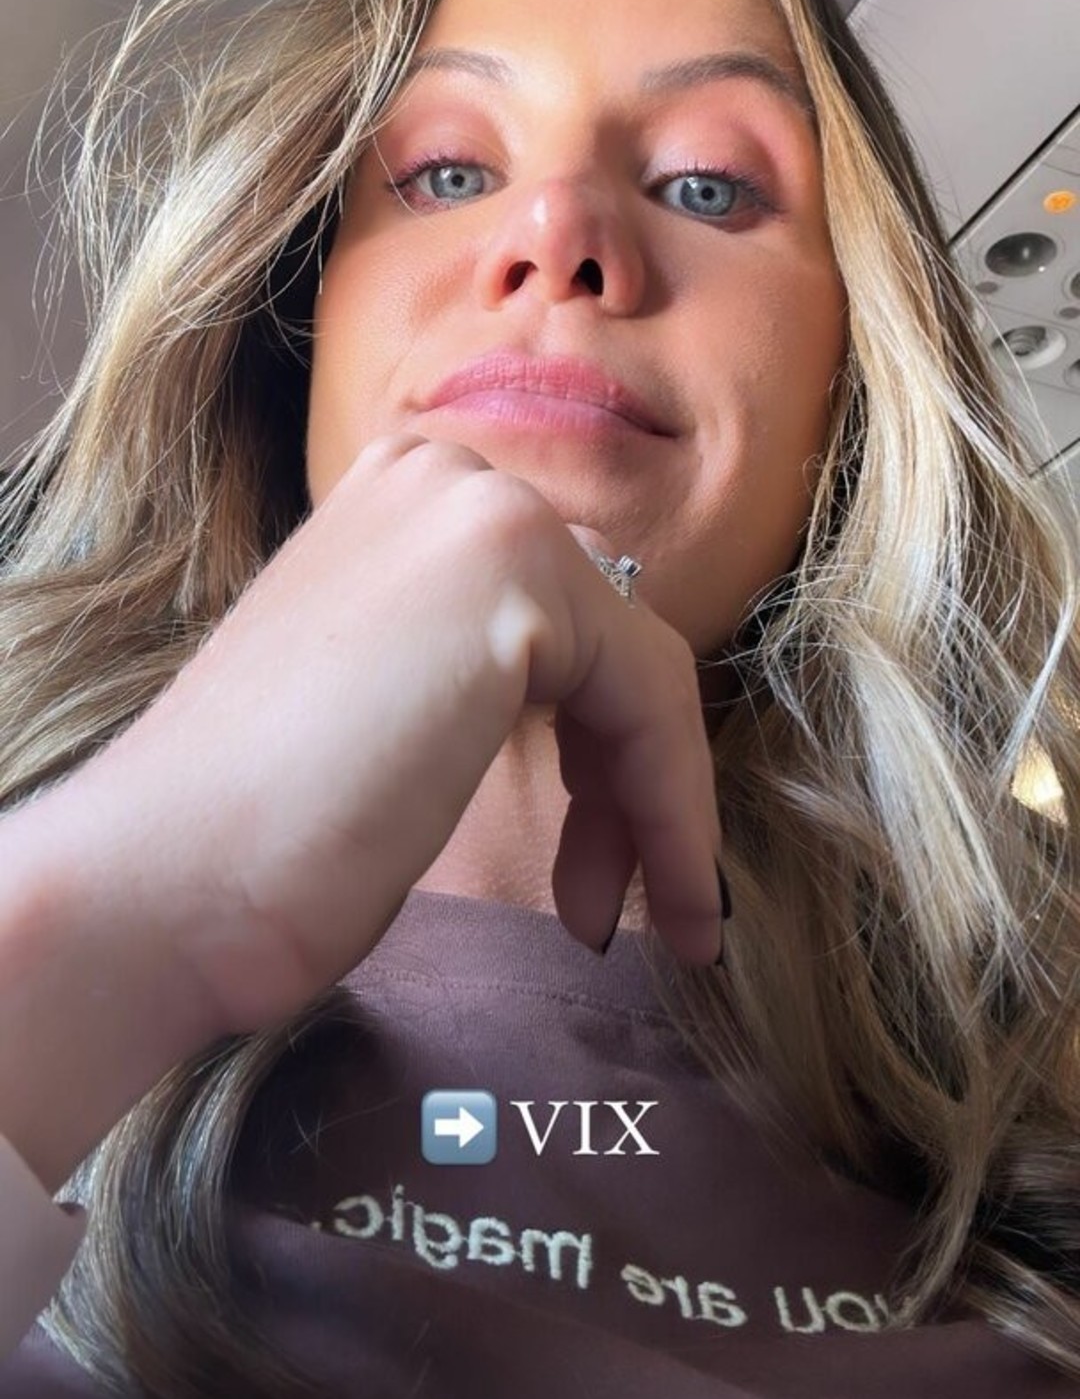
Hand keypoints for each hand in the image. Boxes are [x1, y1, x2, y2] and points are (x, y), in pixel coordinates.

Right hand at [95, 432, 724, 1035]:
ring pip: (642, 674)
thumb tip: (598, 713)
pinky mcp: (515, 575)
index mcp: (402, 500)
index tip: (596, 875)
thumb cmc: (254, 829)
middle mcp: (444, 477)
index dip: (593, 756)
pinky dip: (673, 815)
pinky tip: (658, 906)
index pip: (560, 619)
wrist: (163, 879)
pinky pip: (653, 706)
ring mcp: (479, 513)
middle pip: (607, 641)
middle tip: (596, 903)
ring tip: (608, 921)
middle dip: (619, 784)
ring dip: (647, 812)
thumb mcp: (389, 704)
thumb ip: (476, 666)